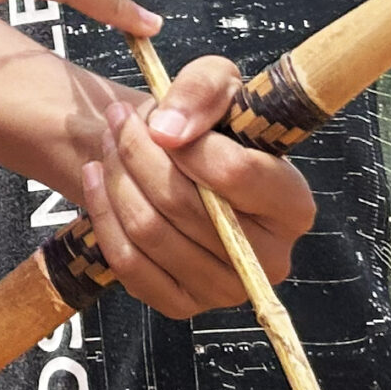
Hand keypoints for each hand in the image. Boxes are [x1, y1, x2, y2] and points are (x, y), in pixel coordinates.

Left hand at [77, 56, 315, 317]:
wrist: (187, 170)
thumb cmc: (214, 127)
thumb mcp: (220, 84)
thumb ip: (202, 90)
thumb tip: (168, 132)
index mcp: (294, 205)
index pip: (236, 174)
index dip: (187, 144)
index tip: (153, 119)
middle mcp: (270, 259)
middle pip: (184, 204)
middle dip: (138, 154)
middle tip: (116, 120)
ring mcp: (226, 289)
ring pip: (151, 232)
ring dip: (116, 180)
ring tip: (107, 143)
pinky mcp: (183, 305)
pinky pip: (129, 264)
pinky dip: (104, 217)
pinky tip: (96, 180)